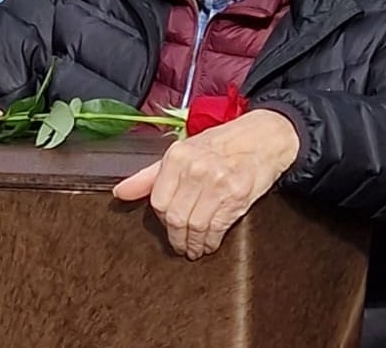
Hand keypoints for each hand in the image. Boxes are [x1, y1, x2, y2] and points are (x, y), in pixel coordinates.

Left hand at [112, 109, 299, 259]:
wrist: (264, 137)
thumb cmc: (220, 145)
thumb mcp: (183, 152)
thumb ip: (150, 175)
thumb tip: (121, 193)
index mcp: (177, 156)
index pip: (158, 201)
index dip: (161, 220)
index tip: (167, 227)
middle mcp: (196, 168)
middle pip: (175, 217)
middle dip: (176, 238)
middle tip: (180, 245)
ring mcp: (218, 182)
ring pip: (195, 226)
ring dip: (193, 244)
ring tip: (194, 248)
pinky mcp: (238, 195)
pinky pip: (217, 228)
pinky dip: (211, 242)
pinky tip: (209, 244)